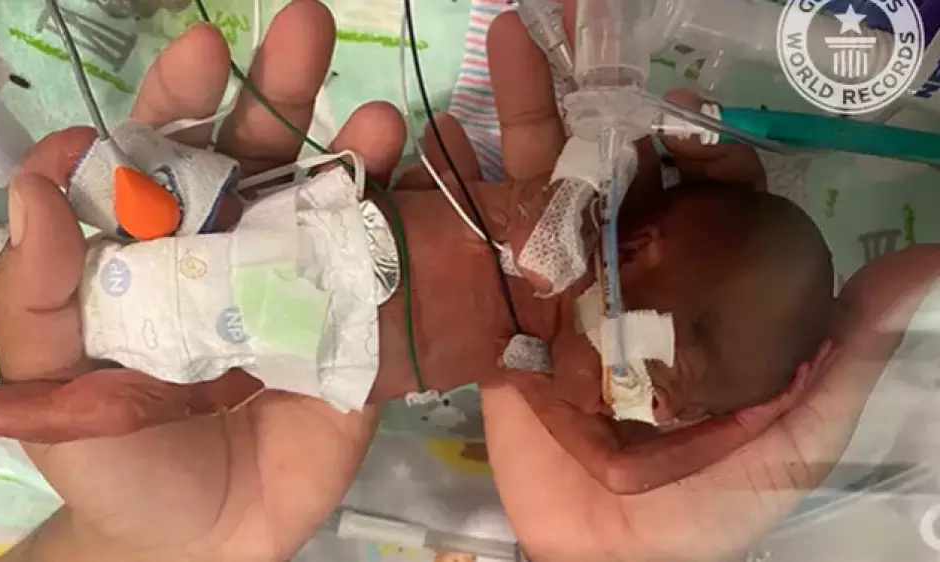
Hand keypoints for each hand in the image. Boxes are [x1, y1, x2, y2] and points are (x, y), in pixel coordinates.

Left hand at [0, 6, 405, 559]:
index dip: (182, 99)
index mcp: (161, 247)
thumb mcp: (51, 380)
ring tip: (382, 121)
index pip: (168, 154)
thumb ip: (39, 288)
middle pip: (261, 157)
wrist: (200, 543)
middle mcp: (237, 250)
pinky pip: (385, 277)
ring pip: (331, 203)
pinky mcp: (359, 337)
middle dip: (280, 91)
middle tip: (305, 28)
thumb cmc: (114, 459)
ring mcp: (305, 288)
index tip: (200, 52)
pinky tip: (428, 196)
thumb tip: (40, 182)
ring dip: (356, 155)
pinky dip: (408, 232)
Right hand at [473, 6, 939, 559]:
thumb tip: (927, 264)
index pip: (685, 194)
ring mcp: (551, 293)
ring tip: (505, 39)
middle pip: (597, 169)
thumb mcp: (798, 427)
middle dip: (579, 94)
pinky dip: (455, 190)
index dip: (684, 146)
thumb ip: (847, 347)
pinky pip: (474, 251)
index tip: (680, 111)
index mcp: (682, 285)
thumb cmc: (713, 503)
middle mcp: (616, 273)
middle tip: (559, 17)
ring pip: (532, 189)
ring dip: (519, 116)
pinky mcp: (496, 324)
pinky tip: (441, 133)